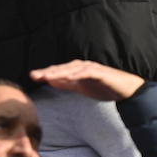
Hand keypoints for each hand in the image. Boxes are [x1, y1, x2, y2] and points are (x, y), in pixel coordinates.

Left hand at [30, 59, 145, 99]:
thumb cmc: (102, 87)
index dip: (45, 74)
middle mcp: (82, 66)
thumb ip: (66, 84)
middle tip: (34, 75)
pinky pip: (87, 73)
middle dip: (48, 72)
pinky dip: (77, 74)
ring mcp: (91, 68)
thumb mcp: (80, 87)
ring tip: (47, 76)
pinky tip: (69, 77)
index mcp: (76, 70)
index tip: (32, 77)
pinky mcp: (100, 73)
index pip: (58, 72)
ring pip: (72, 69)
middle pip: (62, 68)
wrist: (124, 90)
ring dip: (59, 72)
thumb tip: (50, 81)